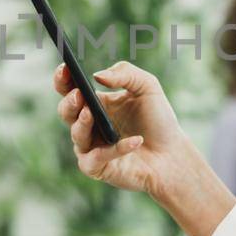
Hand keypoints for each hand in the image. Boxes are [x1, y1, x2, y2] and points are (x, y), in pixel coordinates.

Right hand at [53, 61, 186, 196]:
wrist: (172, 155)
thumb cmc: (158, 121)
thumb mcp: (147, 87)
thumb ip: (125, 73)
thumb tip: (97, 76)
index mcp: (96, 103)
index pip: (70, 89)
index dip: (63, 79)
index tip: (65, 67)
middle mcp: (89, 125)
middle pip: (66, 112)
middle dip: (69, 103)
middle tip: (78, 95)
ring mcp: (91, 147)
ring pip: (76, 135)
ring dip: (82, 124)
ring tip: (90, 113)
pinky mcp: (98, 168)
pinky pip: (97, 158)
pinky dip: (115, 149)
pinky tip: (136, 141)